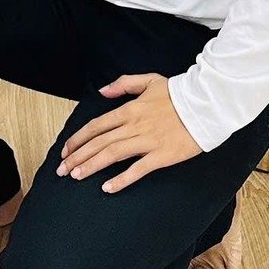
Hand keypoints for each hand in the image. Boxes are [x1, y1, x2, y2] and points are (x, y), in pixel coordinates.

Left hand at [56, 73, 201, 192]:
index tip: (66, 151)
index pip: (97, 126)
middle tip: (62, 170)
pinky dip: (122, 179)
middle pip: (100, 142)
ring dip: (92, 166)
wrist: (206, 104)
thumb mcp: (148, 80)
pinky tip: (108, 188)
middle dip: (78, 156)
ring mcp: (148, 141)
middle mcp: (134, 126)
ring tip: (76, 176)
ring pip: (113, 154)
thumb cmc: (178, 94)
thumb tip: (102, 91)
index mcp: (130, 109)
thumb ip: (123, 84)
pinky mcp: (162, 155)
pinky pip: (138, 169)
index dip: (78, 139)